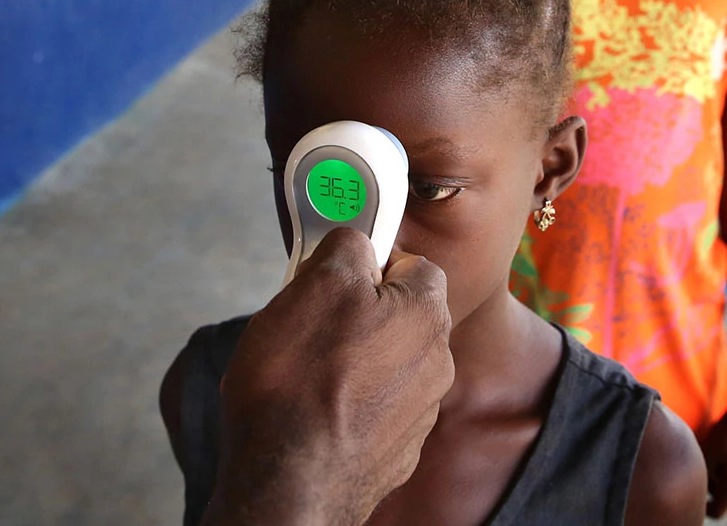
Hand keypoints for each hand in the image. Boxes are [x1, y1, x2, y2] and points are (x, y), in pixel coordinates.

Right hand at [202, 229, 453, 525]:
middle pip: (399, 317)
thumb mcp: (317, 285)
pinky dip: (349, 407)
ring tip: (305, 375)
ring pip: (386, 365)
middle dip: (357, 315)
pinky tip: (314, 413)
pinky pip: (374, 411)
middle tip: (310, 324)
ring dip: (353, 362)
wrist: (290, 484)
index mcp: (426, 315)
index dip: (368, 264)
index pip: (413, 263)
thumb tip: (356, 242)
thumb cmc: (300, 384)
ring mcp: (419, 415)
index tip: (330, 275)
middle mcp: (437, 365)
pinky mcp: (396, 454)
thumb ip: (347, 248)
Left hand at [700, 404, 726, 518]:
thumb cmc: (723, 434)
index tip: (694, 497)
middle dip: (712, 488)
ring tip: (714, 454)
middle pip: (725, 497)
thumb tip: (698, 487)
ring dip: (722, 477)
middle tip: (702, 466)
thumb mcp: (705, 455)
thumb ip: (701, 476)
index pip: (717, 511)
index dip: (703, 508)